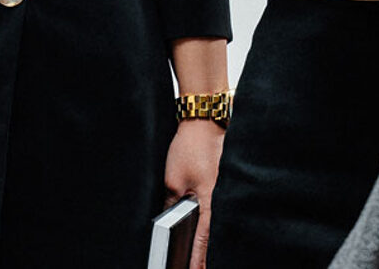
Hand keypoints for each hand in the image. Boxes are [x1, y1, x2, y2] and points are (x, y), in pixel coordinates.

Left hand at [164, 119, 222, 268]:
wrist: (202, 123)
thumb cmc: (190, 149)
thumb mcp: (173, 179)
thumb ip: (170, 203)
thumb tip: (166, 222)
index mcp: (206, 201)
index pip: (201, 239)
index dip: (197, 259)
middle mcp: (213, 199)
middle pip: (205, 233)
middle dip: (199, 254)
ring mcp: (212, 191)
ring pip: (205, 221)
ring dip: (198, 238)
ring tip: (193, 257)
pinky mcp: (208, 182)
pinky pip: (203, 207)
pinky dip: (198, 221)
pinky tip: (191, 225)